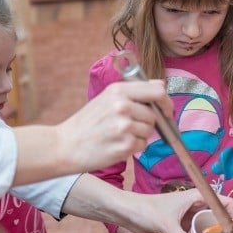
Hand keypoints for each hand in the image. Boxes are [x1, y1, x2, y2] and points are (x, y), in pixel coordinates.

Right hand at [56, 80, 170, 171]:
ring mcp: (124, 127)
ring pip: (149, 132)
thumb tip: (161, 85)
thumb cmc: (87, 122)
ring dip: (139, 136)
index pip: (157, 91)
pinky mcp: (125, 146)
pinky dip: (133, 148)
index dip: (166, 102)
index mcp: (118, 90)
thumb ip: (134, 91)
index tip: (167, 110)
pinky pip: (142, 146)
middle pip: (154, 115)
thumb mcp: (106, 98)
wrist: (65, 145)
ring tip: (118, 135)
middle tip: (126, 127)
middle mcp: (123, 106)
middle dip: (146, 123)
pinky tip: (116, 145)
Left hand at [131, 190, 232, 232]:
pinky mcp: (179, 224)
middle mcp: (194, 204)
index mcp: (195, 196)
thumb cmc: (145, 209)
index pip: (224, 201)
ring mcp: (186, 215)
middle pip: (217, 215)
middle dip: (225, 230)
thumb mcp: (168, 226)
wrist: (126, 211)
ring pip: (206, 226)